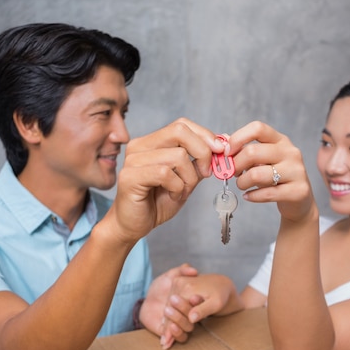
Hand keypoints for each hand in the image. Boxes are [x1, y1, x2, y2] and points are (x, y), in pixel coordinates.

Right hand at [102, 118, 224, 243]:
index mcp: (152, 142)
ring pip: (177, 155)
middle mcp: (140, 146)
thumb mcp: (185, 180)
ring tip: (182, 191)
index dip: (204, 135)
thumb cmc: (157, 202)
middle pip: (179, 131)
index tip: (220, 151)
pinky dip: (177, 187)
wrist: (133, 225)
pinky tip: (173, 196)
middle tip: (206, 173)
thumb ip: (198, 163)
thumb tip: (220, 146)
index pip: (182, 124)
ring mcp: (133, 160)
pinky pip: (165, 173)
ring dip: (189, 178)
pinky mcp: (129, 177)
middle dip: (202, 151)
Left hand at [139, 264, 202, 348]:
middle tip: (174, 300)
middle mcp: (187, 313)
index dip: (197, 301)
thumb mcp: (170, 276)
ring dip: (179, 321)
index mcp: (189, 301)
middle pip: (192, 316)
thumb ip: (181, 271)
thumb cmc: (160, 287)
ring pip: (187, 328)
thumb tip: (194, 270)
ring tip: (168, 311)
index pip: (197, 303)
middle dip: (184, 308)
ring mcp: (180, 323)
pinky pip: (180, 338)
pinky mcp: (172, 333)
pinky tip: (170, 328)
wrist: (148, 301)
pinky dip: (175, 335)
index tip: (195, 297)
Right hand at [159, 273, 242, 348]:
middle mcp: (179, 283)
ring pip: (169, 306)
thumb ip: (203, 310)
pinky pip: (172, 302)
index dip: (170, 326)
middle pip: (169, 308)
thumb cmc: (221, 295)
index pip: (174, 310)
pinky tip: (168, 327)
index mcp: (187, 288)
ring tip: (165, 339)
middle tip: (164, 343)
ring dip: (166, 322)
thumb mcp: (216, 303)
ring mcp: (178, 284)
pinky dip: (169, 315)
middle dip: (166, 326)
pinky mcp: (178, 286)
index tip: (167, 341)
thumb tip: (191, 318)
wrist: (221, 283)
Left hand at [228, 121, 316, 222]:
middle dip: (236, 165)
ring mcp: (296, 171)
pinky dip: (252, 196)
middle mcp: (290, 152)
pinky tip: (249, 196)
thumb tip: (223, 142)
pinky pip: (267, 193)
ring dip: (242, 182)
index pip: (258, 128)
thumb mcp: (263, 160)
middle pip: (253, 152)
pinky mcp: (298, 191)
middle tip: (233, 173)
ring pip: (257, 174)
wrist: (299, 200)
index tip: (228, 152)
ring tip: (242, 185)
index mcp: (280, 140)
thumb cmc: (276, 178)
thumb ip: (245, 150)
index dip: (238, 138)